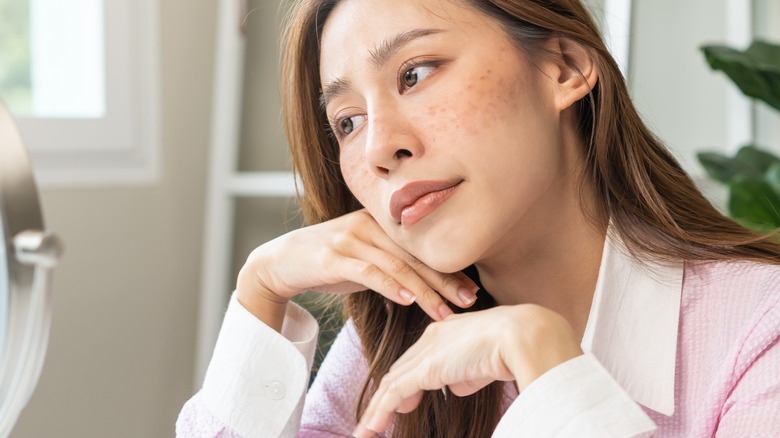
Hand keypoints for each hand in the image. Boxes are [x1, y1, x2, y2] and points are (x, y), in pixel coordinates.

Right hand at [236, 209, 479, 329]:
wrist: (281, 260)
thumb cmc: (329, 262)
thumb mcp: (364, 261)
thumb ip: (393, 267)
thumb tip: (428, 289)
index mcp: (380, 222)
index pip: (421, 247)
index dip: (448, 268)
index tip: (470, 289)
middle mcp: (368, 225)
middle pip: (414, 255)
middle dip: (444, 280)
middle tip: (468, 301)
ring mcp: (349, 239)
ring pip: (396, 265)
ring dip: (423, 291)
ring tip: (443, 311)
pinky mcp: (332, 256)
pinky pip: (367, 271)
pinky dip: (389, 286)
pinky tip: (407, 301)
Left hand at [352, 304, 582, 436]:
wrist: (522, 335)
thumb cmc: (515, 346)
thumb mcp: (486, 362)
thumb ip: (468, 373)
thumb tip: (456, 387)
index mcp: (447, 331)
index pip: (418, 359)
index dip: (406, 381)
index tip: (401, 402)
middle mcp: (432, 337)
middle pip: (400, 370)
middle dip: (386, 396)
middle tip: (374, 420)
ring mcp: (427, 352)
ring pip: (392, 383)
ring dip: (377, 409)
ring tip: (366, 431)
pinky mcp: (426, 368)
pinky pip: (395, 393)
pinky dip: (381, 412)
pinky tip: (372, 428)